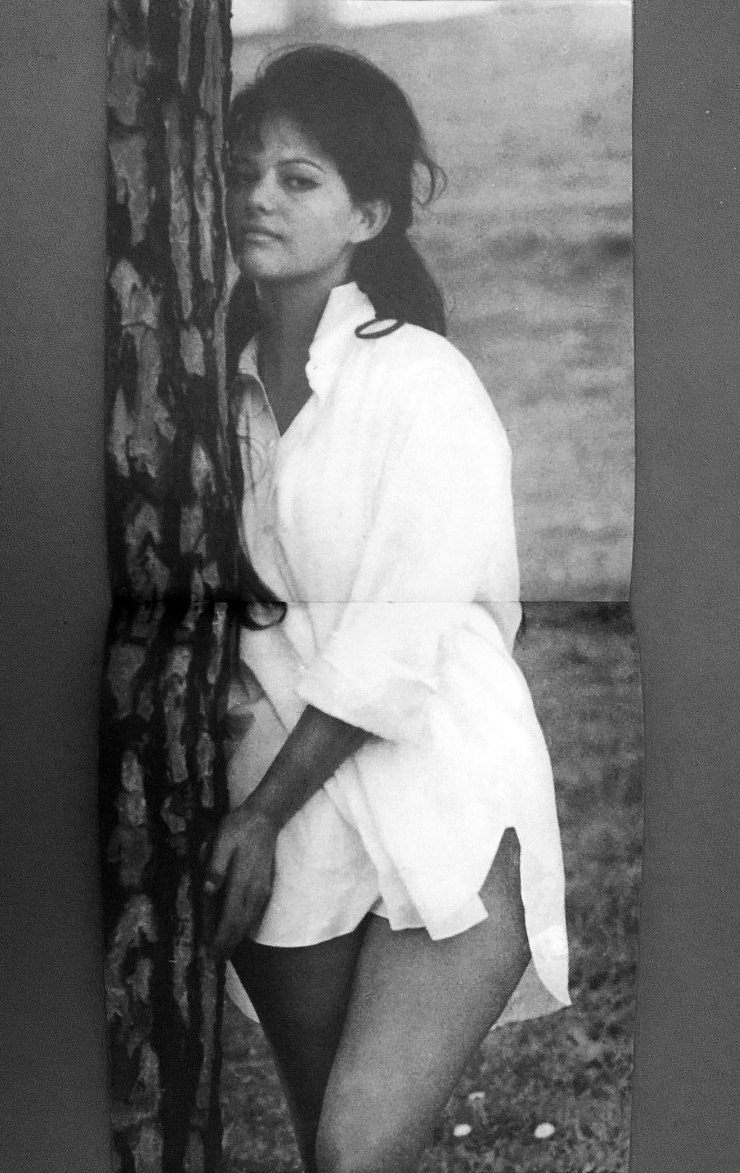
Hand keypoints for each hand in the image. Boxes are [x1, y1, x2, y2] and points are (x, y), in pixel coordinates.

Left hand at [202, 803, 278, 956]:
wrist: (265, 819)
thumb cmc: (238, 829)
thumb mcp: (220, 842)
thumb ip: (215, 867)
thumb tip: (207, 891)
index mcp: (241, 882)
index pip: (230, 918)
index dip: (220, 938)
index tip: (210, 953)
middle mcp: (254, 892)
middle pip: (240, 926)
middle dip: (227, 944)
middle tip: (214, 959)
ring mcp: (262, 891)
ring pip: (249, 922)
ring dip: (236, 937)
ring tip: (224, 949)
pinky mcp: (265, 888)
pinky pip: (254, 914)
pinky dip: (244, 926)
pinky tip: (238, 929)